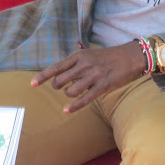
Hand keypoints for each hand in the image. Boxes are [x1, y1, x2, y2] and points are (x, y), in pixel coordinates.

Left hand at [31, 42, 145, 112]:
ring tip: (75, 92)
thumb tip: (60, 76)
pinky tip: (67, 110)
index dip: (42, 77)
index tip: (32, 85)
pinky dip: (74, 106)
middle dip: (58, 87)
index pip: (56, 67)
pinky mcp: (103, 86)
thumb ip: (76, 64)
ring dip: (69, 95)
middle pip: (60, 81)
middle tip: (64, 87)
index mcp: (80, 56)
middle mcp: (85, 65)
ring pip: (71, 91)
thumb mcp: (90, 54)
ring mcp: (94, 76)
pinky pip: (85, 99)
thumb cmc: (109, 57)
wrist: (132, 56)